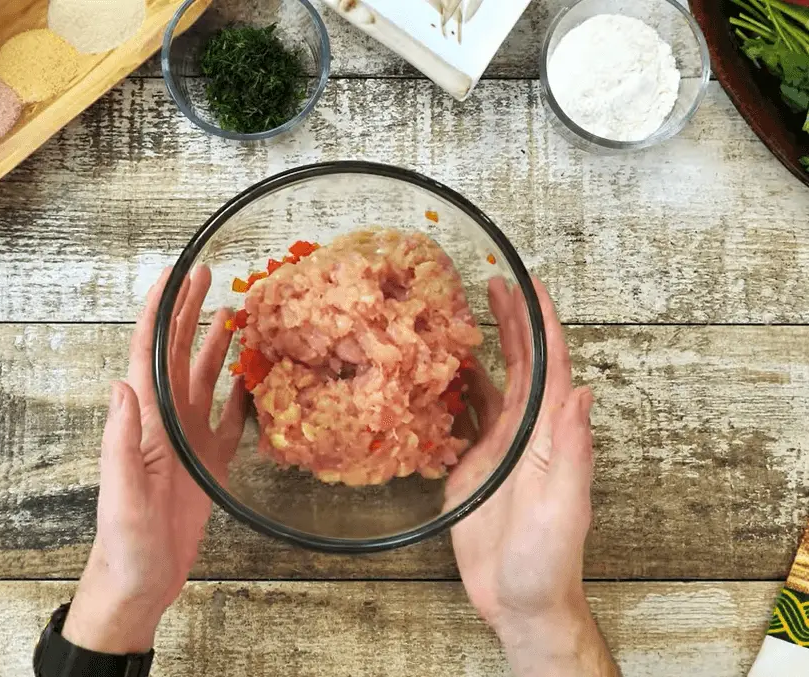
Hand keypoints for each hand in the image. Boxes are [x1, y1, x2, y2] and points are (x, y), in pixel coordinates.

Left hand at [63, 266, 245, 653]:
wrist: (140, 580)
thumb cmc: (124, 540)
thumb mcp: (120, 491)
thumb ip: (120, 439)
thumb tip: (122, 384)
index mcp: (145, 421)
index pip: (150, 353)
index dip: (159, 312)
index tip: (173, 275)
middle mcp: (166, 422)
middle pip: (179, 353)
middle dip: (190, 312)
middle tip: (208, 274)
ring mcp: (189, 441)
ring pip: (206, 379)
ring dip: (219, 344)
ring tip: (238, 311)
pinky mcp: (210, 463)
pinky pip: (231, 420)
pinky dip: (243, 394)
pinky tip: (256, 375)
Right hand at [445, 278, 618, 676]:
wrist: (520, 601)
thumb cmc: (548, 560)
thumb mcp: (565, 505)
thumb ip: (573, 451)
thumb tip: (583, 393)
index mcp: (551, 436)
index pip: (551, 367)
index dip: (543, 324)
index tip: (532, 285)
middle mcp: (527, 434)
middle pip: (522, 364)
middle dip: (512, 321)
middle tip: (494, 282)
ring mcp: (499, 449)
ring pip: (493, 384)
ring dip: (482, 347)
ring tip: (462, 314)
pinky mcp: (472, 467)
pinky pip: (463, 418)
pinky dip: (453, 390)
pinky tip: (439, 373)